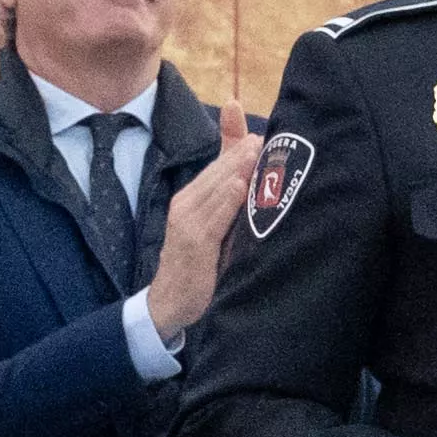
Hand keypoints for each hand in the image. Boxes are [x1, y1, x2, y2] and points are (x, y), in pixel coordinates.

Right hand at [144, 105, 261, 339]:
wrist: (170, 302)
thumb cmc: (197, 264)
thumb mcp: (212, 228)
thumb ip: (229, 201)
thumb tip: (250, 179)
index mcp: (191, 197)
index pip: (218, 166)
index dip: (239, 148)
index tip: (263, 135)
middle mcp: (186, 204)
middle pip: (218, 172)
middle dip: (242, 154)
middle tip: (267, 137)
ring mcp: (188, 222)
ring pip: (216, 189)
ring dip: (237, 170)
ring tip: (257, 150)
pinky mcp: (194, 243)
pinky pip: (214, 218)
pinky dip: (227, 202)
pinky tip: (240, 187)